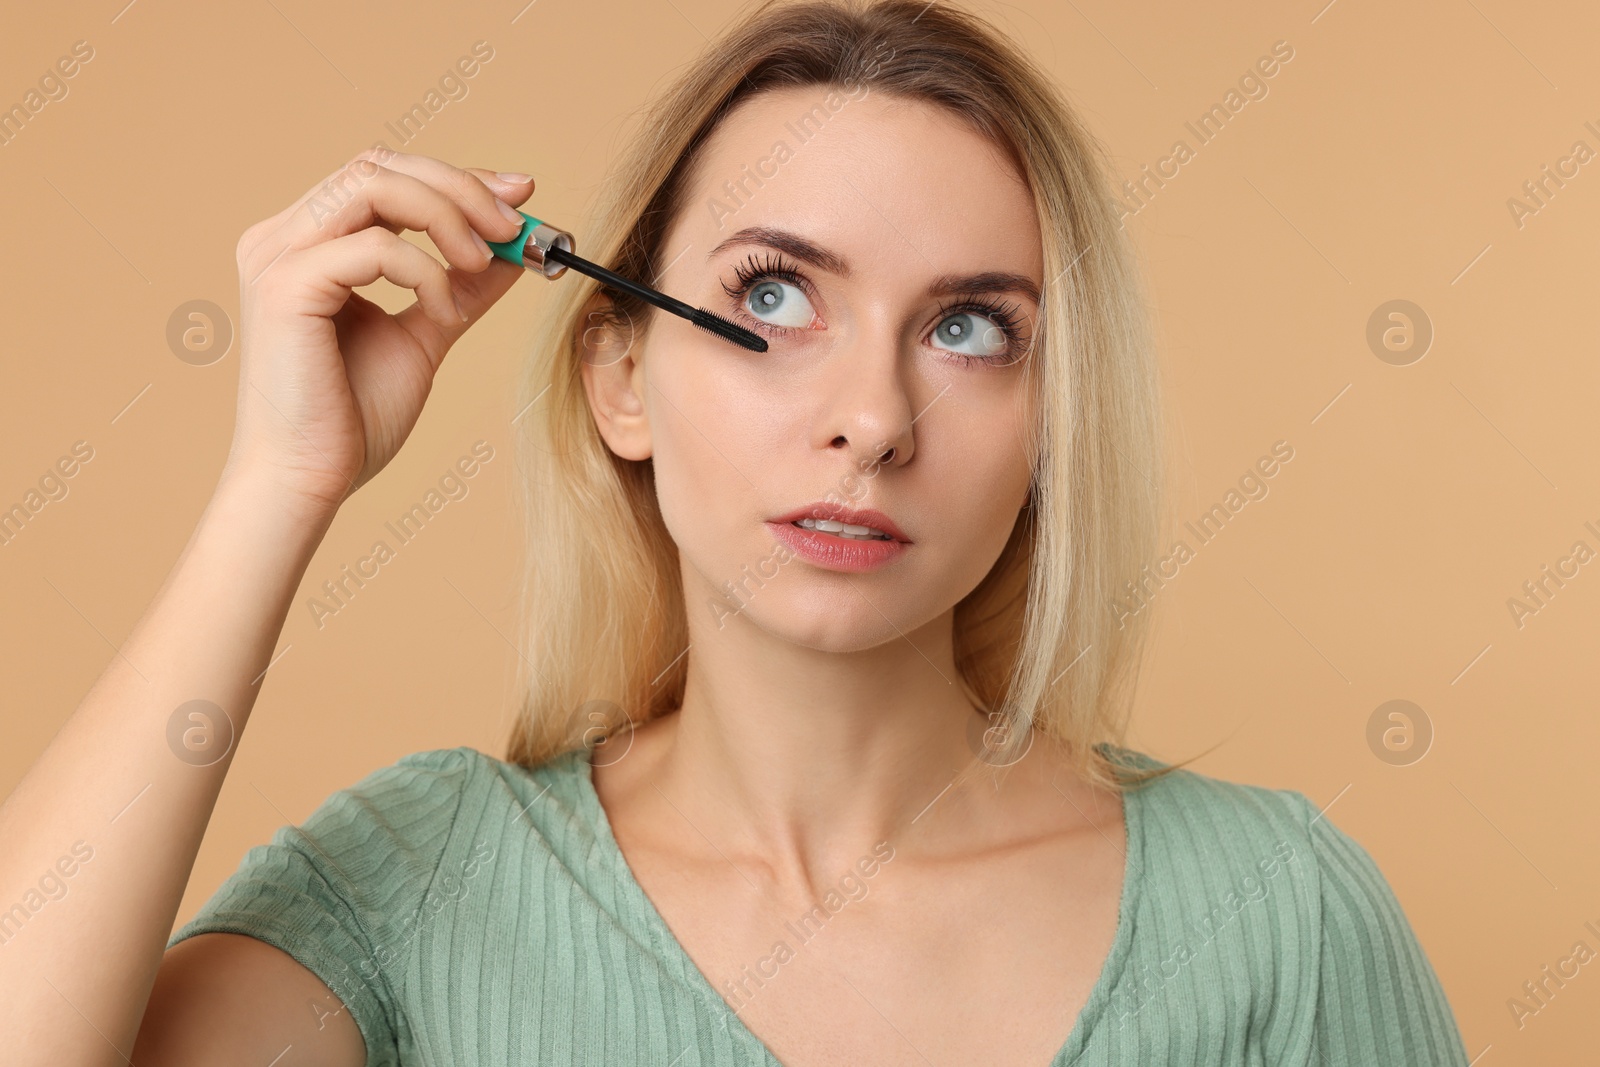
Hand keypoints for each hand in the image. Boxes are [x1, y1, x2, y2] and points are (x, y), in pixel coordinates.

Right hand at [224, 147, 534, 513]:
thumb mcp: (427, 333)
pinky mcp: (286, 286)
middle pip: (379, 164)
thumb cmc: (354, 418)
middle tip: (515, 226)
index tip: (521, 196)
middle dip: (459, 186)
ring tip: (482, 262)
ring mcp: (278, 257)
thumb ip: (462, 286)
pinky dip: (427, 272)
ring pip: (373, 183)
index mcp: (308, 243)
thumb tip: (514, 251)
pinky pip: (377, 245)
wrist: (311, 481)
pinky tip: (444, 315)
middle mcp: (283, 238)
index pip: (383, 175)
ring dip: (446, 214)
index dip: (455, 177)